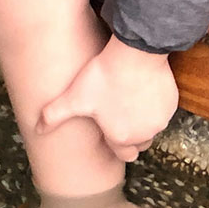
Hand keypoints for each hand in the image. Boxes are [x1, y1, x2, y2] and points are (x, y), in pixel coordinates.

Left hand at [38, 37, 177, 161]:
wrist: (136, 54)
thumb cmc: (104, 77)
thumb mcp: (74, 97)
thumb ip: (54, 116)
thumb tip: (37, 129)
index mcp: (122, 138)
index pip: (123, 154)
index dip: (114, 143)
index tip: (109, 130)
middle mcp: (145, 133)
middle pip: (139, 142)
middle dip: (130, 134)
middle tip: (117, 114)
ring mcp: (160, 119)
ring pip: (152, 126)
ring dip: (142, 119)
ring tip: (127, 99)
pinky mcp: (172, 103)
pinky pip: (163, 110)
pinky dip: (154, 104)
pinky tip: (141, 89)